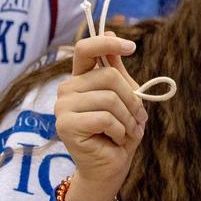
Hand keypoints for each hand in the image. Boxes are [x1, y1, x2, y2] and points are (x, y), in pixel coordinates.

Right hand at [54, 32, 145, 200]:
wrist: (111, 166)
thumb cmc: (120, 131)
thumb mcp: (125, 97)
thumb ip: (117, 70)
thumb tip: (110, 34)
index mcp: (82, 78)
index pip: (85, 49)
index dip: (107, 44)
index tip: (131, 47)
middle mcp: (68, 89)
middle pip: (109, 75)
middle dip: (132, 99)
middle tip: (138, 118)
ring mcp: (63, 107)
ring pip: (110, 98)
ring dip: (129, 118)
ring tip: (128, 131)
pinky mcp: (65, 125)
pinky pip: (105, 118)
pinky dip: (120, 129)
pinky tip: (116, 139)